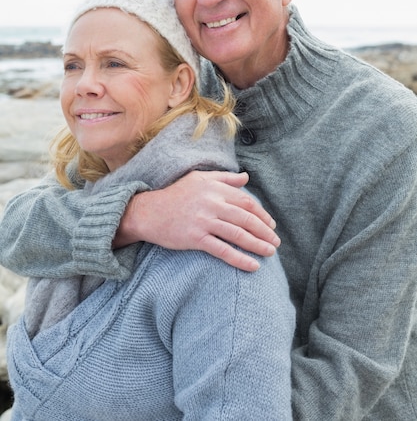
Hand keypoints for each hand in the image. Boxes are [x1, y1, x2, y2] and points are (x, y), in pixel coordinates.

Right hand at [114, 171, 279, 270]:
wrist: (149, 212)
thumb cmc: (176, 194)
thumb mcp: (199, 179)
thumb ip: (224, 178)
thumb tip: (246, 177)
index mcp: (214, 188)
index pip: (246, 202)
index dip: (262, 214)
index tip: (271, 225)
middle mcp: (211, 203)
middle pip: (246, 218)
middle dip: (264, 231)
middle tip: (276, 242)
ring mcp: (203, 221)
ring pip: (237, 234)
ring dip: (257, 244)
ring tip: (270, 253)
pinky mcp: (195, 238)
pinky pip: (222, 250)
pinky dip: (239, 258)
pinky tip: (253, 265)